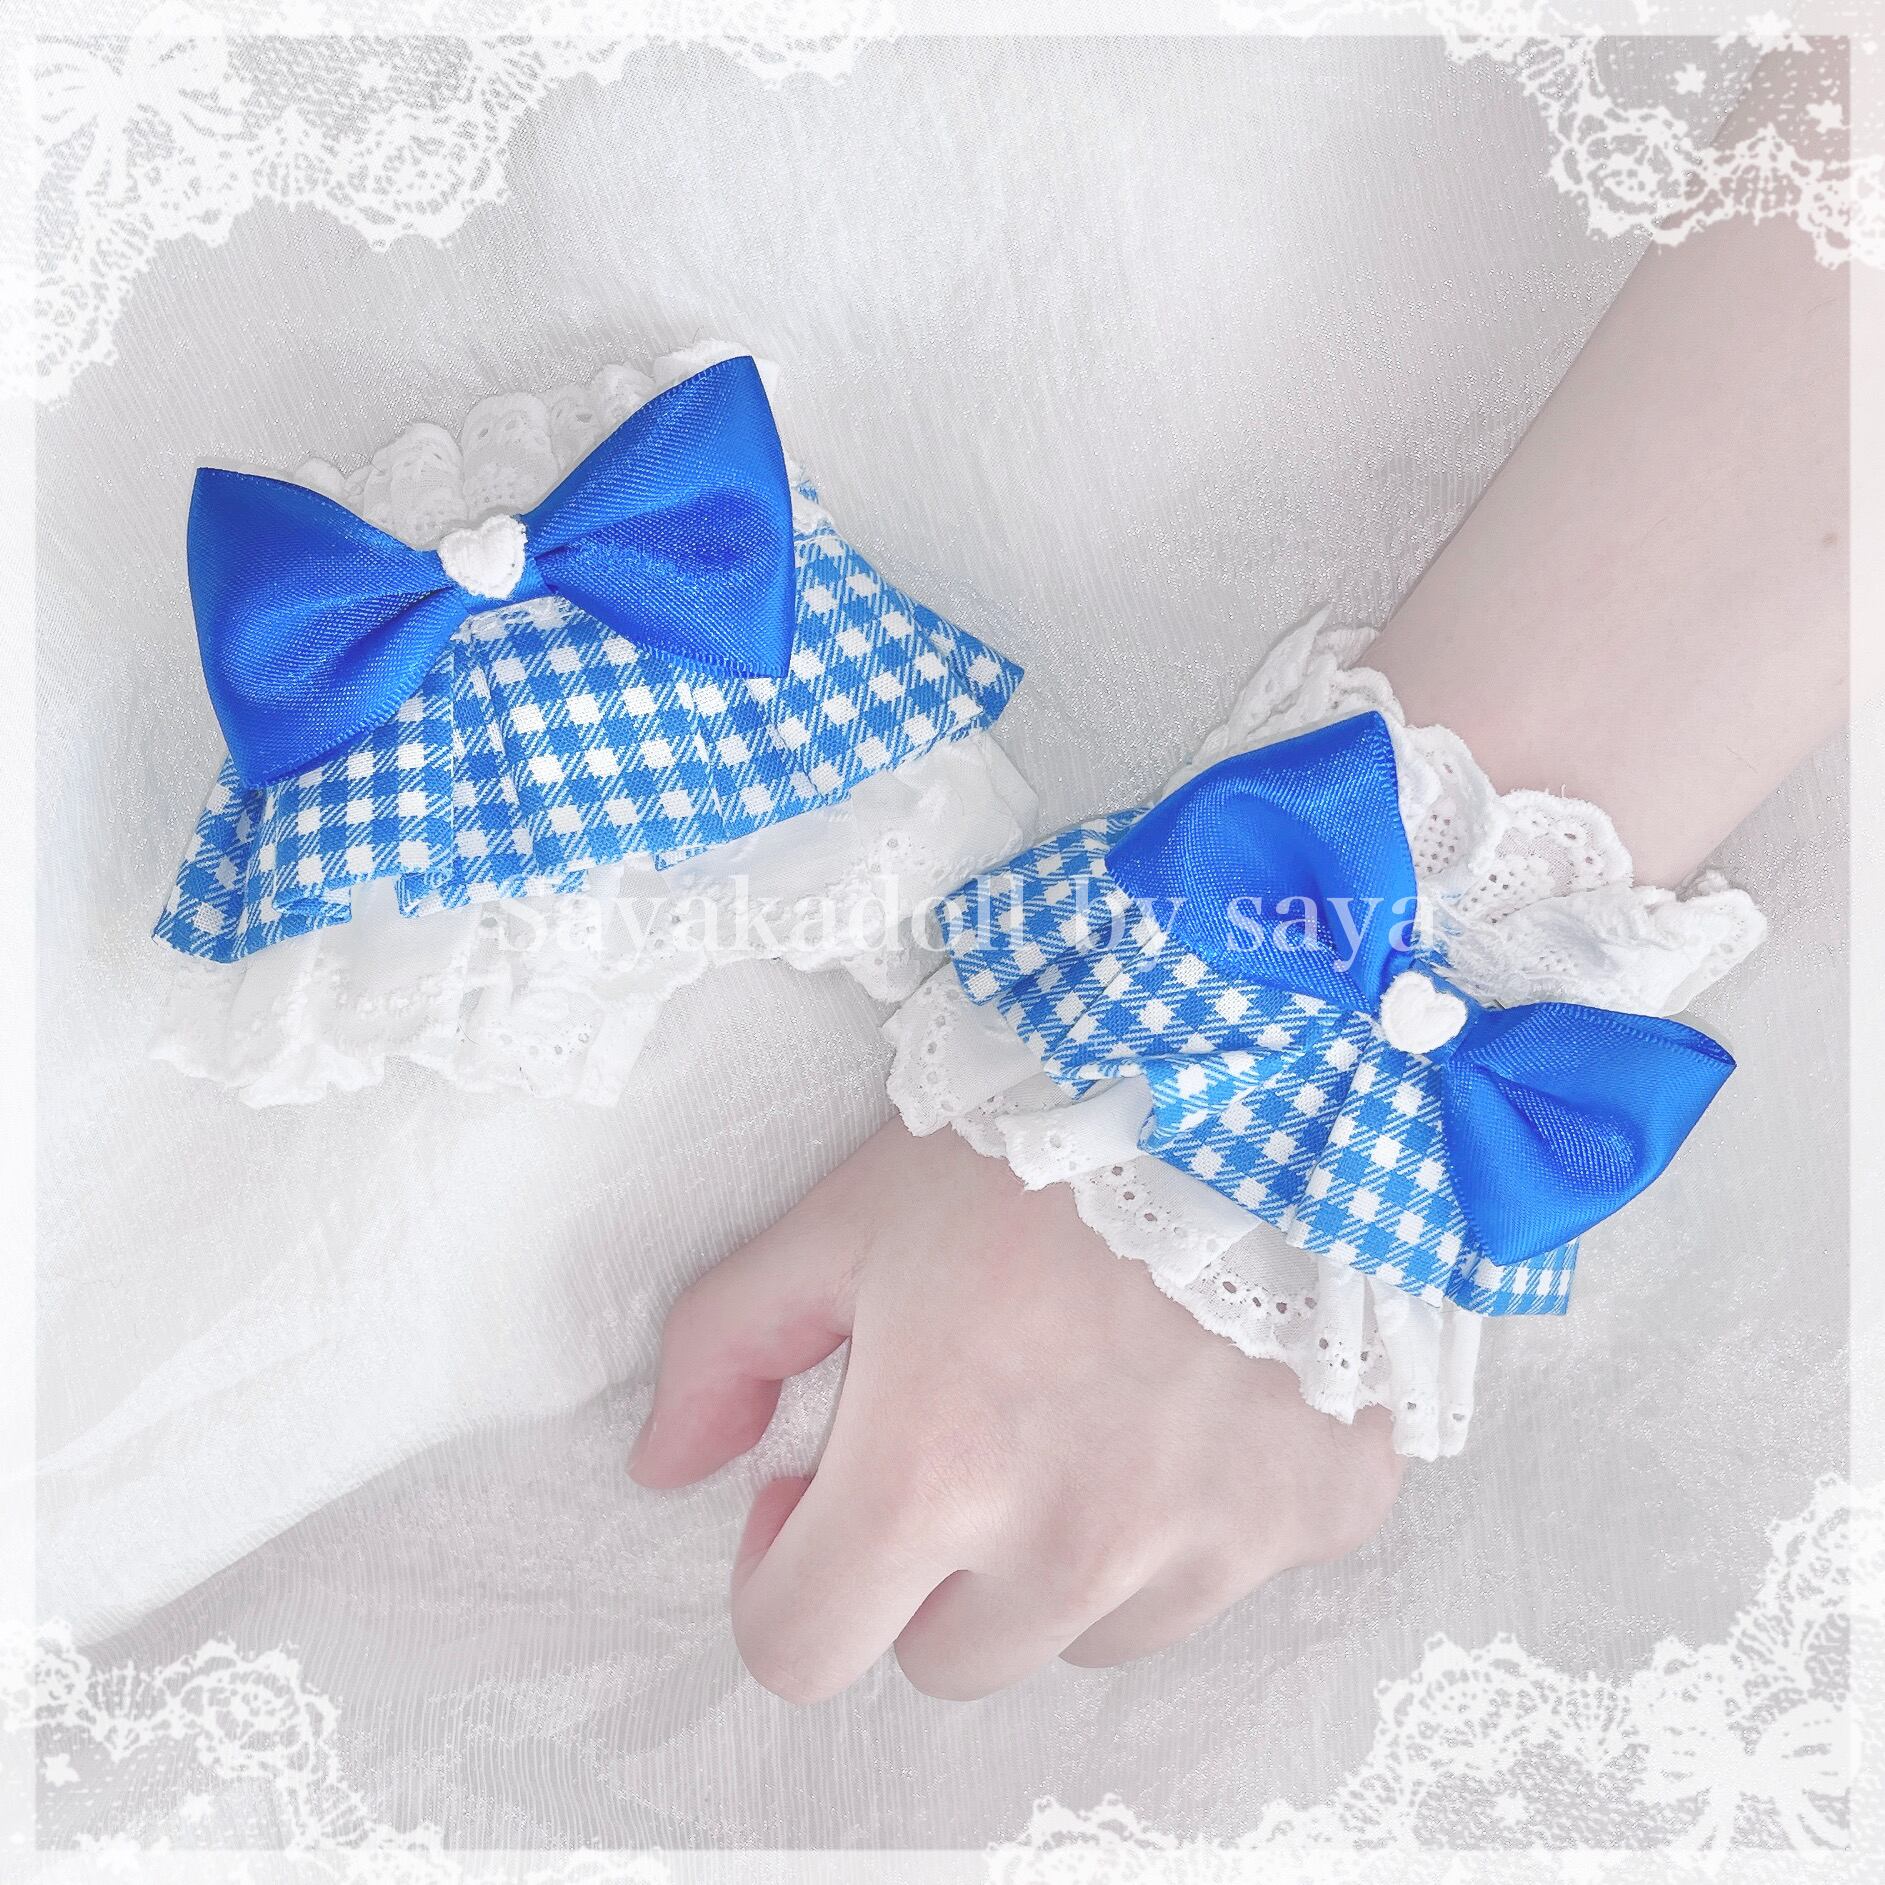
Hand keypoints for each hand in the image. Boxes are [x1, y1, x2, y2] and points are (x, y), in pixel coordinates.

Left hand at [629, 1118, 1402, 1701]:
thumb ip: (728, 1344)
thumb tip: (667, 1462)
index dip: (781, 1574)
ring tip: (1082, 1401)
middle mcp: (1076, 1544)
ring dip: (1056, 1556)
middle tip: (955, 1424)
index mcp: (933, 1471)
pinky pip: (1217, 1577)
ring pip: (1083, 1634)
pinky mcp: (1316, 1518)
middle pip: (944, 1658)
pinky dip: (1187, 1519)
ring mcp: (1213, 1545)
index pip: (800, 1651)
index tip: (811, 1488)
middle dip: (922, 1565)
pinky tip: (1193, 1396)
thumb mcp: (850, 1213)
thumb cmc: (1040, 1128)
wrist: (1262, 1063)